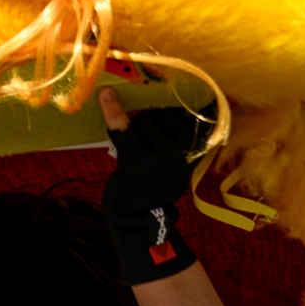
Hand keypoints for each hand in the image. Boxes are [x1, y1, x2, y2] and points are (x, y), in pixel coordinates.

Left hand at [97, 89, 203, 282]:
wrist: (140, 219)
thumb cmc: (153, 182)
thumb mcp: (174, 156)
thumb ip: (172, 128)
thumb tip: (150, 86)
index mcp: (199, 144)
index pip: (179, 108)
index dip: (162, 112)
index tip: (162, 113)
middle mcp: (185, 148)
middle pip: (156, 111)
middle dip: (144, 123)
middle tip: (144, 151)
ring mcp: (163, 155)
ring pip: (140, 119)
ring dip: (131, 130)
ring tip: (135, 155)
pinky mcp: (139, 162)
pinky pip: (125, 130)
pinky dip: (113, 112)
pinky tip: (106, 96)